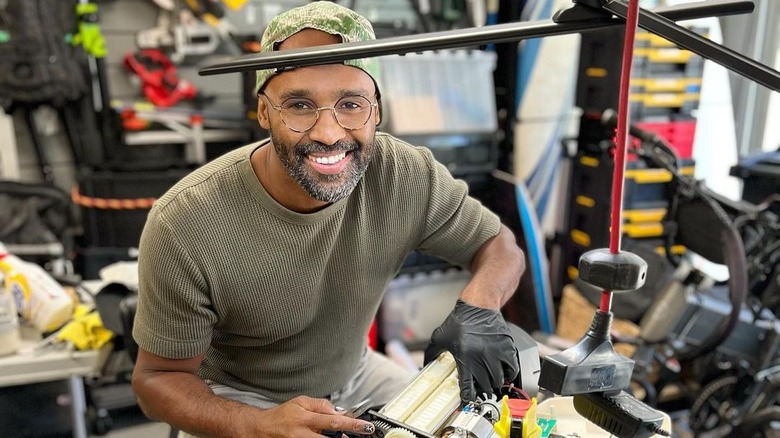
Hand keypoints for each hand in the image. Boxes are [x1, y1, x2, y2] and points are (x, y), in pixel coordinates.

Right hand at [251, 396, 374, 436]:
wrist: (260, 429)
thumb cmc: (281, 415)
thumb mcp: (300, 402)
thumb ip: (319, 405)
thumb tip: (337, 410)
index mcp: (305, 418)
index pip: (334, 420)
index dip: (352, 424)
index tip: (365, 426)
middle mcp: (303, 434)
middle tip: (361, 434)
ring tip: (344, 437)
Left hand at [424, 299, 519, 401]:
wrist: (478, 306)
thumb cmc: (460, 321)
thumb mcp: (440, 337)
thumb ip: (432, 353)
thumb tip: (425, 365)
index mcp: (464, 357)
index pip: (467, 387)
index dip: (468, 396)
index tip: (468, 399)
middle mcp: (481, 357)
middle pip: (485, 386)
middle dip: (482, 390)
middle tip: (481, 388)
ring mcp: (496, 353)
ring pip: (499, 380)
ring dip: (495, 383)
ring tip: (492, 380)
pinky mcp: (507, 348)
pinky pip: (512, 368)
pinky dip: (509, 373)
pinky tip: (503, 371)